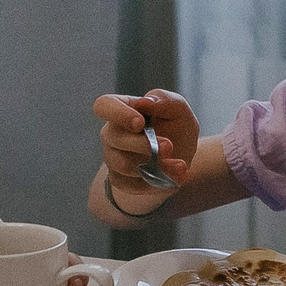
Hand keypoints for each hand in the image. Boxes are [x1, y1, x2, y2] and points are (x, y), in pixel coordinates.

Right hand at [91, 89, 200, 222]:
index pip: (104, 106)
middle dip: (143, 145)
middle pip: (114, 138)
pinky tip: (173, 178)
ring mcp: (112, 157)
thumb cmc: (175, 127)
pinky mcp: (119, 179)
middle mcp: (112, 133)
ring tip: (180, 166)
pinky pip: (131, 185)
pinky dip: (155, 183)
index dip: (118, 114)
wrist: (179, 158)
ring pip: (123, 165)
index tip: (139, 123)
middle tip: (169, 147)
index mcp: (123, 108)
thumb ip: (165, 100)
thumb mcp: (179, 110)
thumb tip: (145, 101)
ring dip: (155, 166)